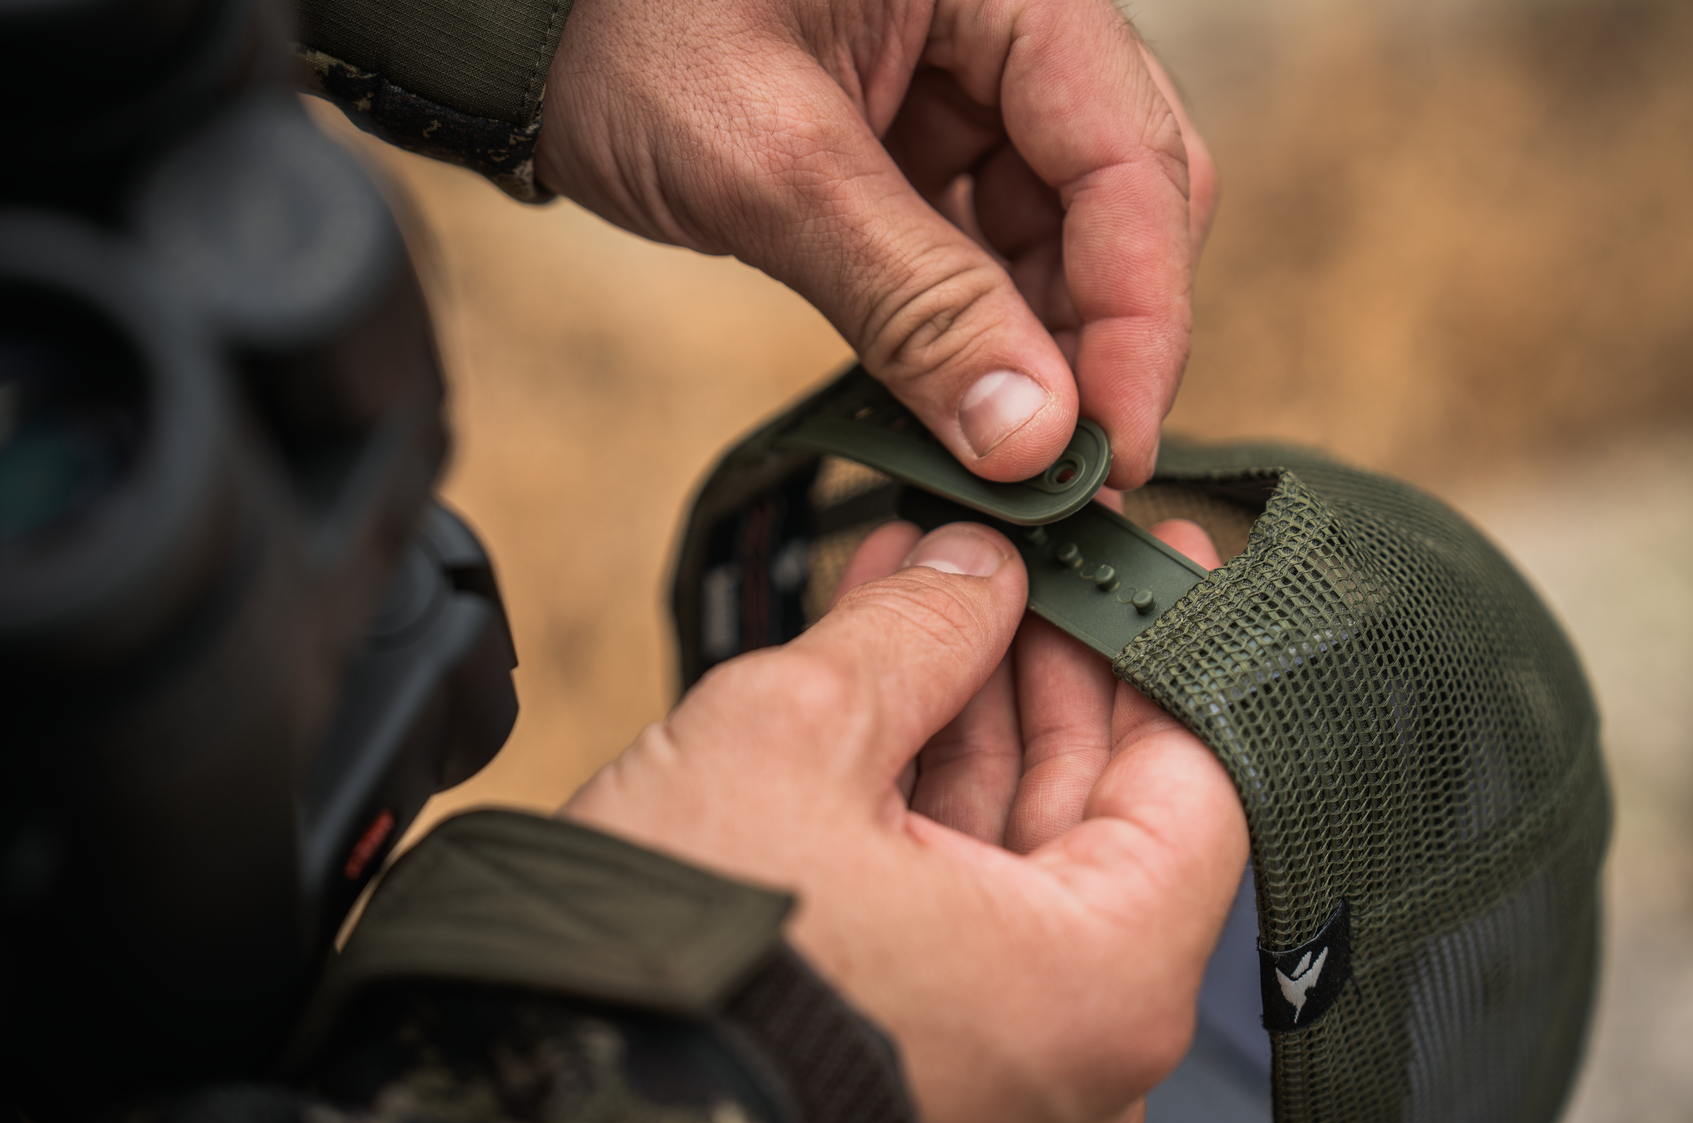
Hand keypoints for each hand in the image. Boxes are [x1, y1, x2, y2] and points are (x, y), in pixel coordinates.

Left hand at [534, 0, 1218, 488]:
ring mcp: (964, 88)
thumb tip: (1029, 435)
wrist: (515, 21)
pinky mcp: (915, 146)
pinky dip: (974, 333)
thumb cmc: (618, 24)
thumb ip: (911, 297)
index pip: (1130, 156)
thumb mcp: (770, 163)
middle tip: (1066, 473)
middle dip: (1100, 340)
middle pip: (1119, 199)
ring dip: (1039, 351)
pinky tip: (957, 407)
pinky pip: (980, 249)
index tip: (1116, 446)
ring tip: (1005, 457)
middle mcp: (1007, 27)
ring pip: (1056, 237)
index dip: (1141, 315)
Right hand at [561, 517, 1247, 1122]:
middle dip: (1036, 662)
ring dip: (960, 710)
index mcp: (1095, 984)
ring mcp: (992, 1071)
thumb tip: (974, 568)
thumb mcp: (799, 733)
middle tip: (1004, 555)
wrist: (532, 1108)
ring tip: (913, 585)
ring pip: (1009, 855)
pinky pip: (947, 908)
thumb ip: (918, 633)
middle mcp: (1071, 1053)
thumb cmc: (675, 962)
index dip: (1170, 647)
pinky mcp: (910, 1063)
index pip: (1198, 780)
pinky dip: (914, 795)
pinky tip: (870, 679)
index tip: (1145, 559)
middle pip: (1098, 814)